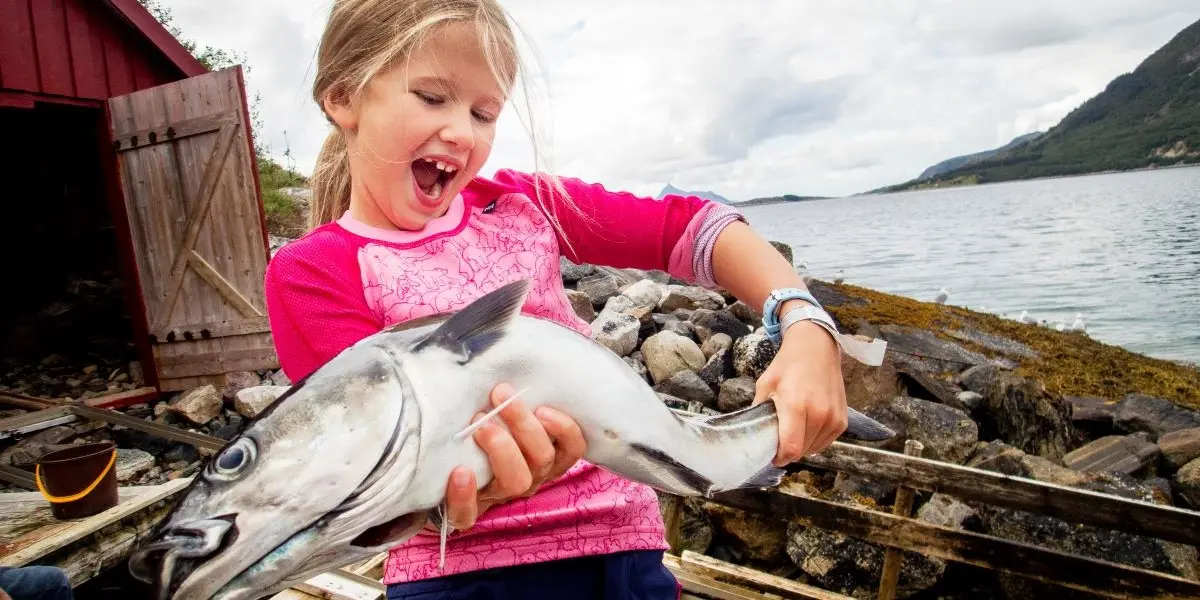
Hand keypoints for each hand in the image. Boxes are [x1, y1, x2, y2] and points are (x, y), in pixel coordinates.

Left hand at [440, 383, 586, 529]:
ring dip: (502, 451)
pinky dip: (464, 495)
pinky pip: (469, 514)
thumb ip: (508, 400)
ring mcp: (498, 497)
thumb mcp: (498, 414)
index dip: (564, 429)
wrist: (432, 475)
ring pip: (517, 482)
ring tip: (479, 427)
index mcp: (541, 456)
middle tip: (500, 398)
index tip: (542, 407)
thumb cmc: (475, 433)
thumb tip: (505, 370)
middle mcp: (527, 477)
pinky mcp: (466, 515)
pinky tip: (459, 472)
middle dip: (524, 426)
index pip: (571, 448)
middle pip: (542, 459)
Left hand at [752, 307, 847, 465]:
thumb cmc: (788, 365)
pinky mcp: (842, 420)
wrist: (816, 348)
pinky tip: (807, 425)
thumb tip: (754, 434)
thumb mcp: (765, 385)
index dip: (779, 458)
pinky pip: (826, 442)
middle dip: (788, 450)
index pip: (790, 448)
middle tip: (780, 437)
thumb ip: (759, 411)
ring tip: (794, 427)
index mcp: (796, 406)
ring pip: (814, 449)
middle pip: (801, 451)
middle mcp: (819, 414)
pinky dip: (815, 440)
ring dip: (802, 445)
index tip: (772, 455)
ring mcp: (833, 418)